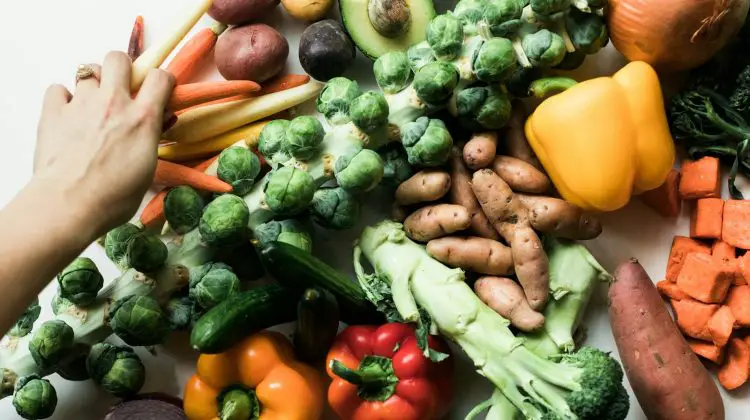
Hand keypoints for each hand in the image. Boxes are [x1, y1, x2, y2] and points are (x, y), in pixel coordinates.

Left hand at [34, 51, 173, 236]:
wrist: (69, 205)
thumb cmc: (113, 198)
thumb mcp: (147, 171)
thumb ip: (151, 140)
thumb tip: (156, 125)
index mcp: (142, 119)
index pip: (160, 77)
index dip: (161, 81)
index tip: (159, 91)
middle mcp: (113, 103)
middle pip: (118, 58)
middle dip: (121, 69)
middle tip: (121, 89)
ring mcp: (81, 104)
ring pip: (86, 69)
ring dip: (92, 83)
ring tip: (92, 104)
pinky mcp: (53, 112)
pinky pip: (57, 89)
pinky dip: (63, 98)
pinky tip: (67, 115)